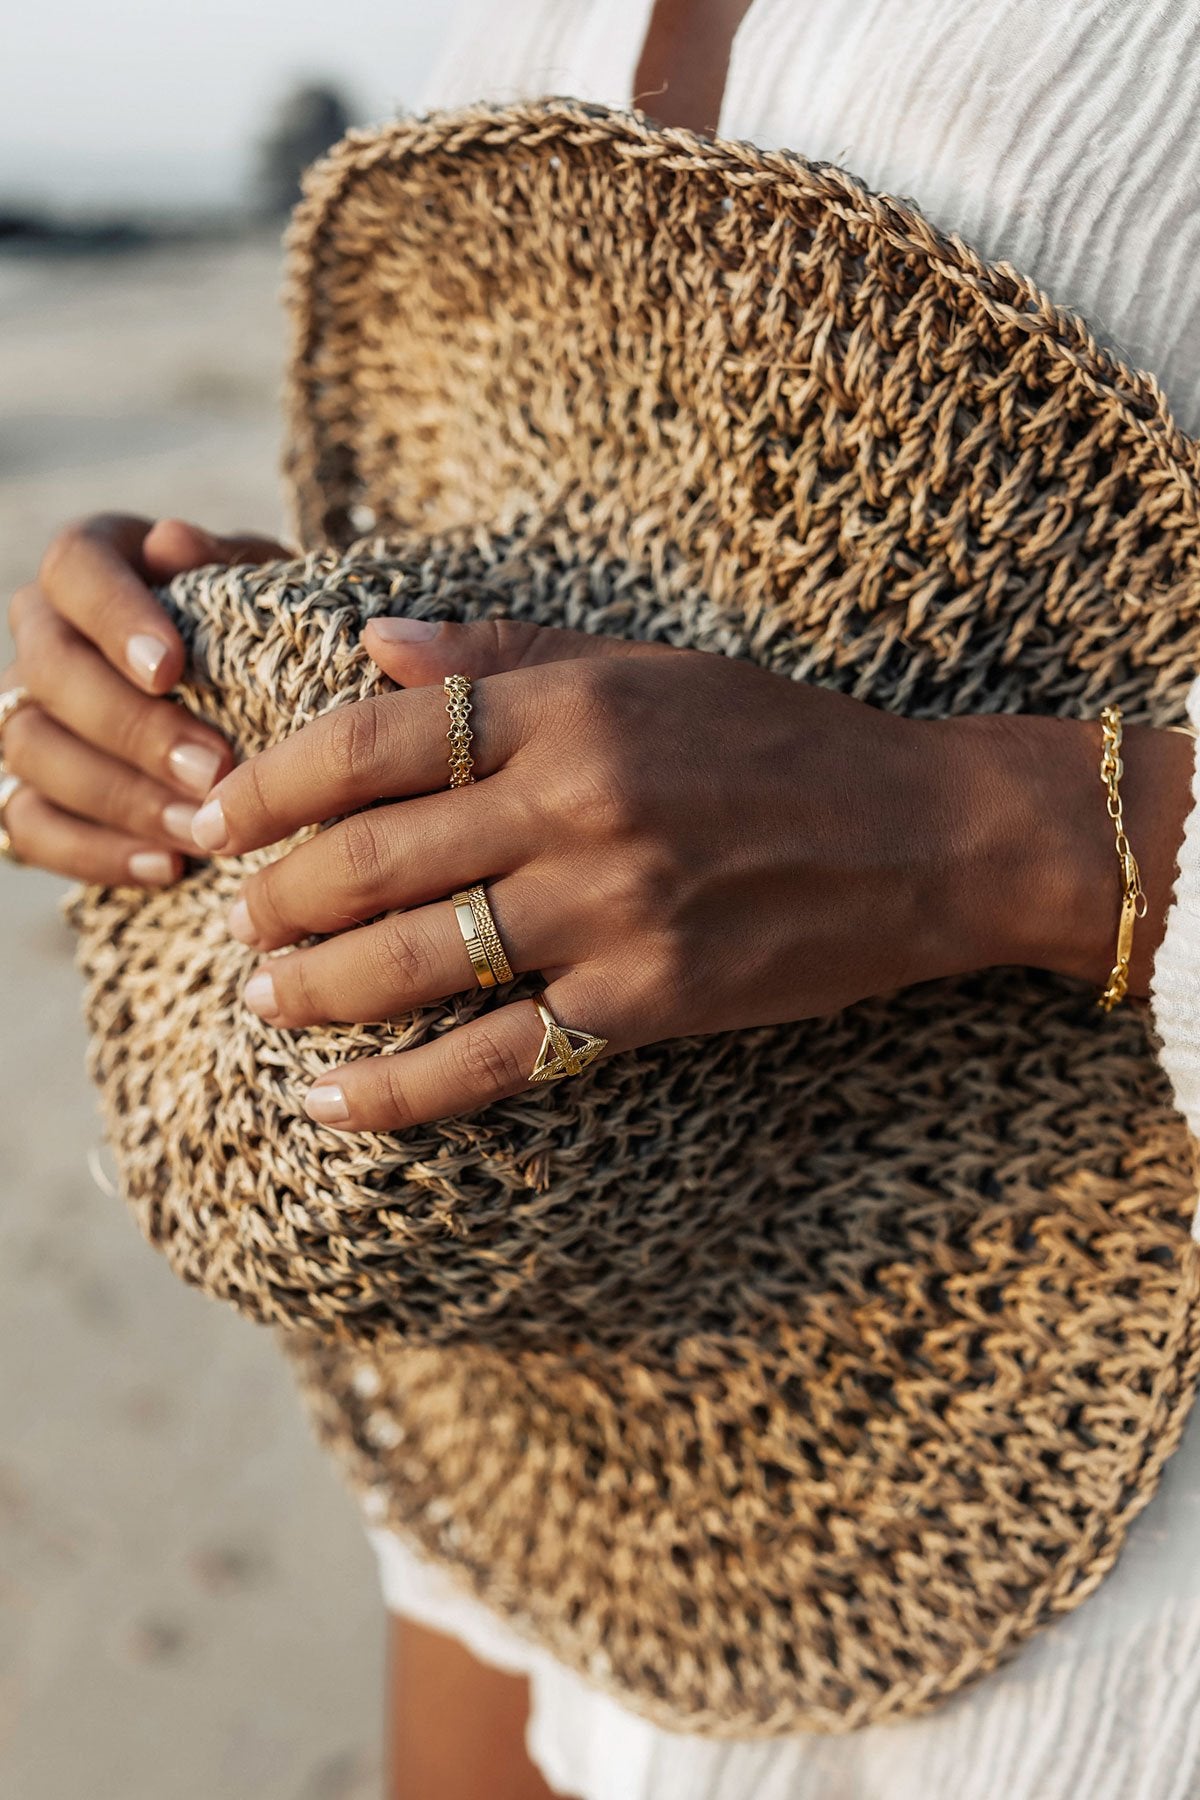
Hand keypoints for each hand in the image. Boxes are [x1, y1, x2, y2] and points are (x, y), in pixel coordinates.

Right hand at [2, 515, 286, 883]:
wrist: (258, 697)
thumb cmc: (261, 632)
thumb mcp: (267, 590)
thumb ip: (229, 565)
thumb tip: (173, 541)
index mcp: (92, 565)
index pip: (74, 566)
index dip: (113, 614)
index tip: (171, 667)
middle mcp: (42, 632)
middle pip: (51, 671)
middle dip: (133, 726)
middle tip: (214, 767)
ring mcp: (24, 712)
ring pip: (33, 749)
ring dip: (122, 797)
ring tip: (202, 828)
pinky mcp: (24, 786)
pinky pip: (30, 825)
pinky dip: (96, 853)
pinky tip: (170, 867)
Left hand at [193, 615, 1048, 1132]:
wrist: (927, 836)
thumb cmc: (780, 739)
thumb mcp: (649, 666)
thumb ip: (505, 657)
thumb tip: (369, 646)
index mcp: (570, 710)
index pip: (372, 741)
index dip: (270, 782)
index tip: (217, 814)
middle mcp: (578, 808)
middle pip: (371, 858)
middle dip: (274, 894)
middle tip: (233, 915)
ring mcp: (612, 914)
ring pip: (415, 964)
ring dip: (313, 988)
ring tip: (261, 995)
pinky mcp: (648, 1005)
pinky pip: (496, 1058)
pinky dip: (401, 1091)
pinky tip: (330, 1104)